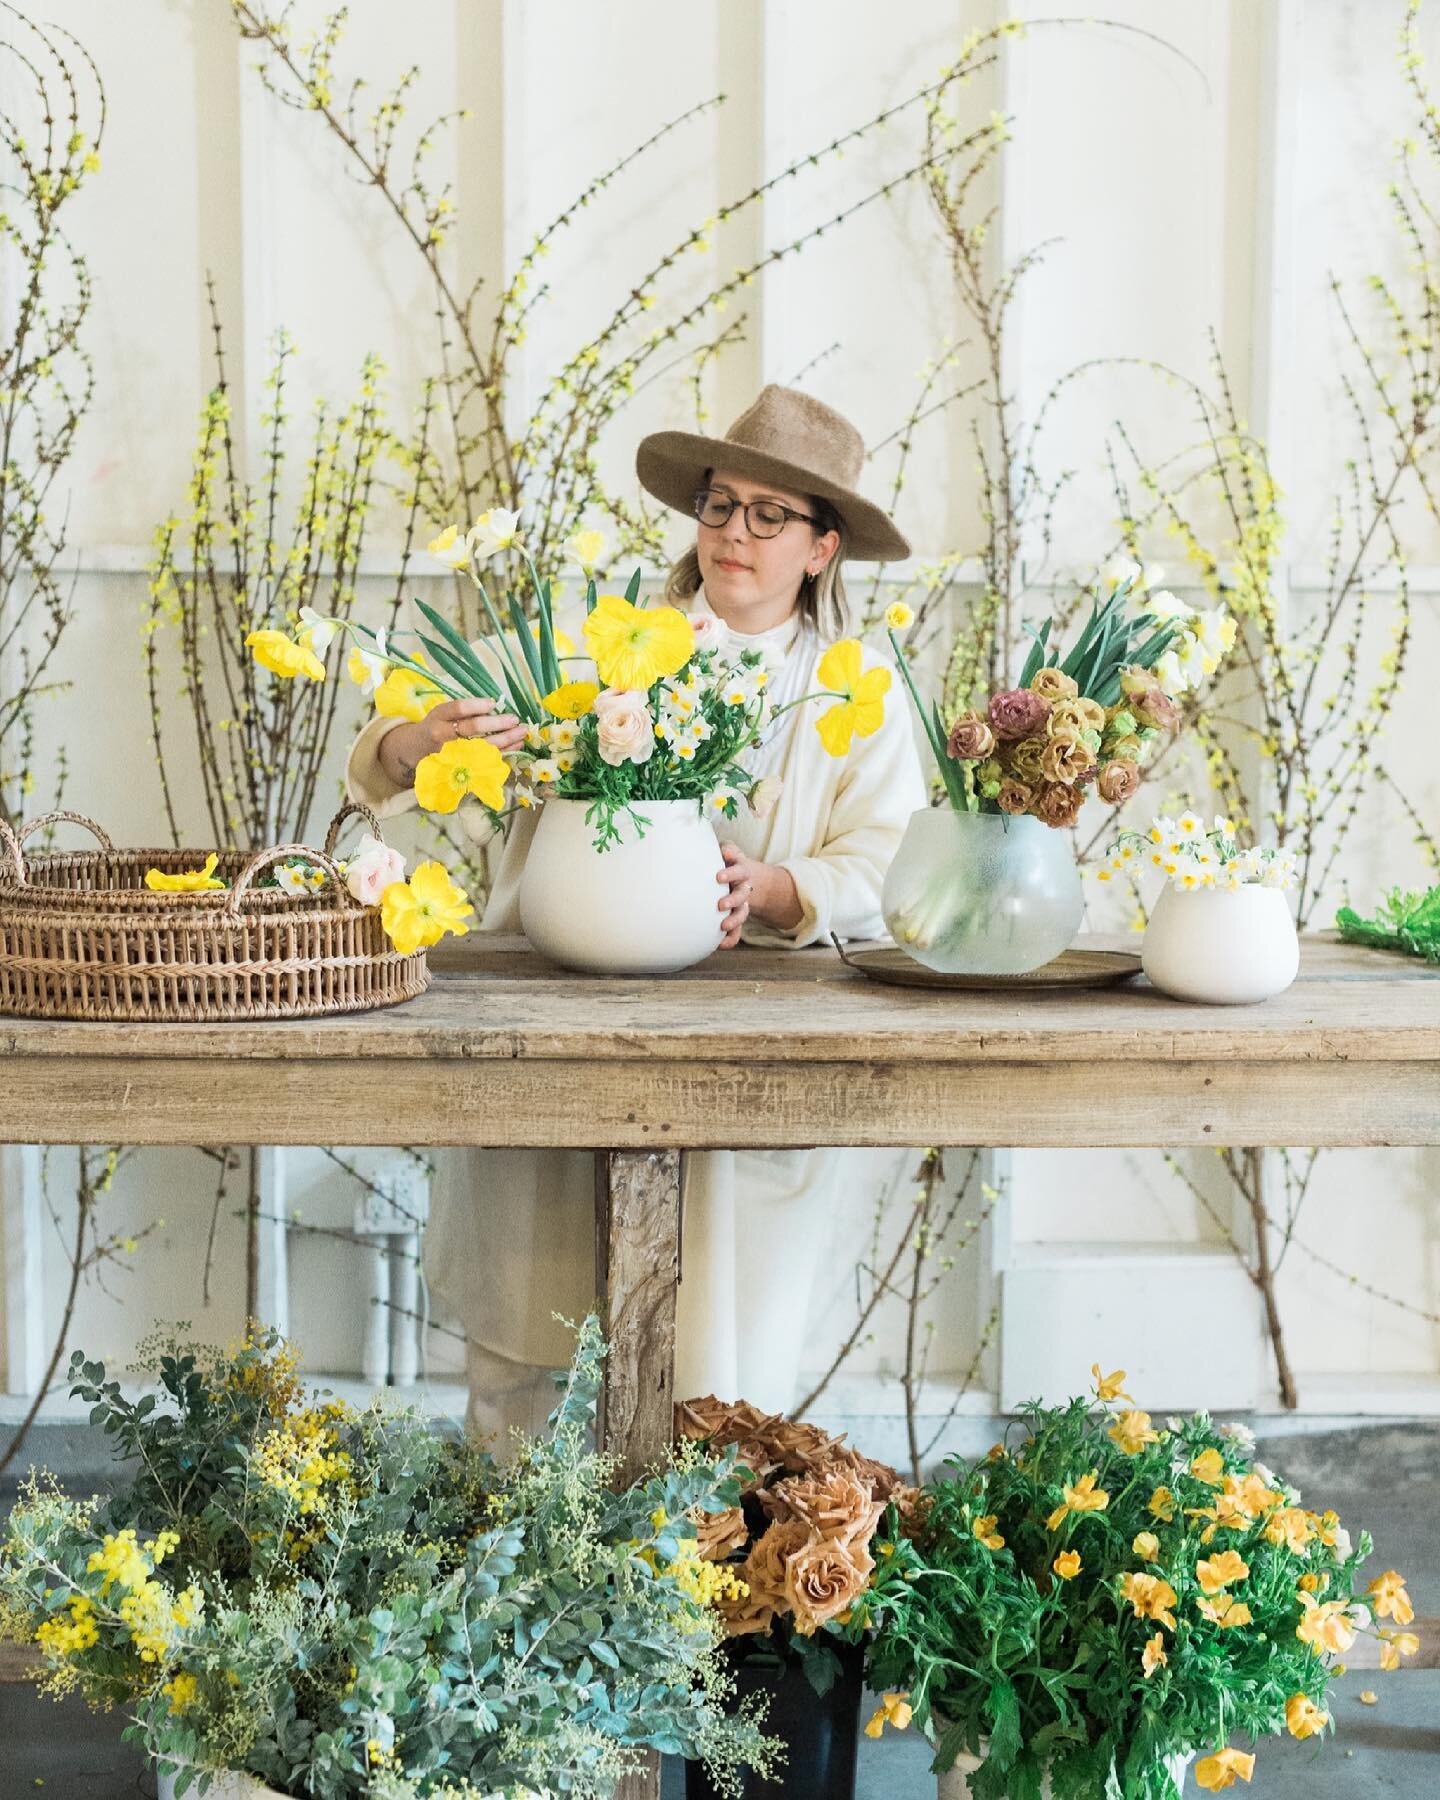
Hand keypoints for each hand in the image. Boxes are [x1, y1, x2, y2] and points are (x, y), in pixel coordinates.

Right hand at [378, 697, 528, 789]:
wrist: (416, 751)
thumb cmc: (436, 727)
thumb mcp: (442, 714)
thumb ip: (463, 711)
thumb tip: (496, 706)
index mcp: (438, 717)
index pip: (456, 708)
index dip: (476, 705)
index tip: (493, 703)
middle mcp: (443, 735)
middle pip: (472, 728)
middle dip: (496, 723)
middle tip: (514, 719)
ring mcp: (452, 752)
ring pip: (482, 745)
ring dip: (505, 738)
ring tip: (521, 732)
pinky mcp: (460, 765)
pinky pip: (486, 758)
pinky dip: (504, 751)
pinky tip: (516, 745)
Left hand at [716, 842, 801, 947]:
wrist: (745, 877)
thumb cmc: (728, 861)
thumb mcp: (729, 850)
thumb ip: (728, 849)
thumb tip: (724, 851)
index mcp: (741, 871)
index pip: (739, 870)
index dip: (730, 873)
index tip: (718, 877)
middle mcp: (743, 888)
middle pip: (742, 894)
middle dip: (733, 900)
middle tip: (720, 905)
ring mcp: (741, 903)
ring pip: (742, 913)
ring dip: (734, 920)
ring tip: (723, 927)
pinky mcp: (737, 916)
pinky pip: (737, 931)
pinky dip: (731, 939)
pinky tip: (720, 945)